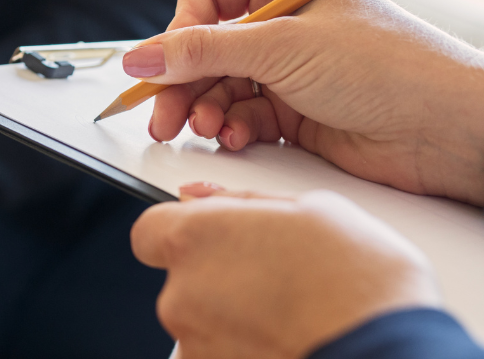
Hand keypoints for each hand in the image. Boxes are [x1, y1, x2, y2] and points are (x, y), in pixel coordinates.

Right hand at [126, 0, 483, 204]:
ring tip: (209, 129)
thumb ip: (202, 52)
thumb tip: (137, 57)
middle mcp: (283, 24)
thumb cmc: (385, 66)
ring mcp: (289, 70)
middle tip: (164, 118)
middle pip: (204, 49)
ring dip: (207, 110)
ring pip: (219, 87)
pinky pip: (244, 118)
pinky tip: (239, 138)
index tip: (160, 64)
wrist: (447, 129)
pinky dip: (234, 130)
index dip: (177, 31)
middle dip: (182, 83)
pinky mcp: (297, 113)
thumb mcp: (280, 47)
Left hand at [131, 184, 439, 358]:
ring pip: (201, 321)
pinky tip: (284, 338)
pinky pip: (218, 351)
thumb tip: (207, 196)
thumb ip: (242, 202)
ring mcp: (195, 342)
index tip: (210, 238)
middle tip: (272, 278)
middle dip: (215, 277)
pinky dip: (242, 347)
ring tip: (288, 313)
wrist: (388, 353)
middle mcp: (180, 294)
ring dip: (231, 316)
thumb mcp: (311, 209)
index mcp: (193, 239)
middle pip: (180, 280)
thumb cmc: (360, 284)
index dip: (180, 234)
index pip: (150, 232)